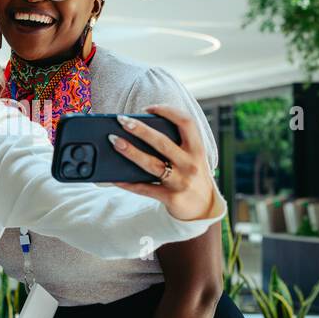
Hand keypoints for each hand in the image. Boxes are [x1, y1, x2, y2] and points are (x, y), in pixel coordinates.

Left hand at [107, 104, 222, 221]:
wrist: (204, 209)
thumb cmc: (192, 176)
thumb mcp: (192, 157)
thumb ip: (175, 144)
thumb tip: (140, 131)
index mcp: (197, 149)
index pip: (186, 122)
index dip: (168, 111)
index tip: (149, 108)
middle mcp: (191, 164)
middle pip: (163, 142)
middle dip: (141, 130)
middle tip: (122, 120)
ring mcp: (181, 182)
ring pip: (152, 164)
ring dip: (131, 152)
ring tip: (115, 141)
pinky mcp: (171, 198)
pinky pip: (145, 189)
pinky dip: (128, 183)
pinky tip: (114, 177)